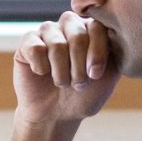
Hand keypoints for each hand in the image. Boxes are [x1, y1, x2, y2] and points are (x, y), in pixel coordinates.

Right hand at [7, 11, 119, 140]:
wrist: (56, 115)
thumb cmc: (85, 95)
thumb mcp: (108, 76)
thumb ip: (114, 51)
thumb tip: (113, 32)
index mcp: (91, 29)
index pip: (97, 27)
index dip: (97, 53)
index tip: (95, 75)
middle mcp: (69, 25)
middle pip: (78, 34)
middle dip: (79, 66)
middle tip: (78, 84)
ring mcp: (47, 31)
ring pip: (56, 45)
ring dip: (61, 72)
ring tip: (62, 83)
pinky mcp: (27, 42)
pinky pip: (35, 49)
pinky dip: (41, 68)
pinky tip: (42, 74)